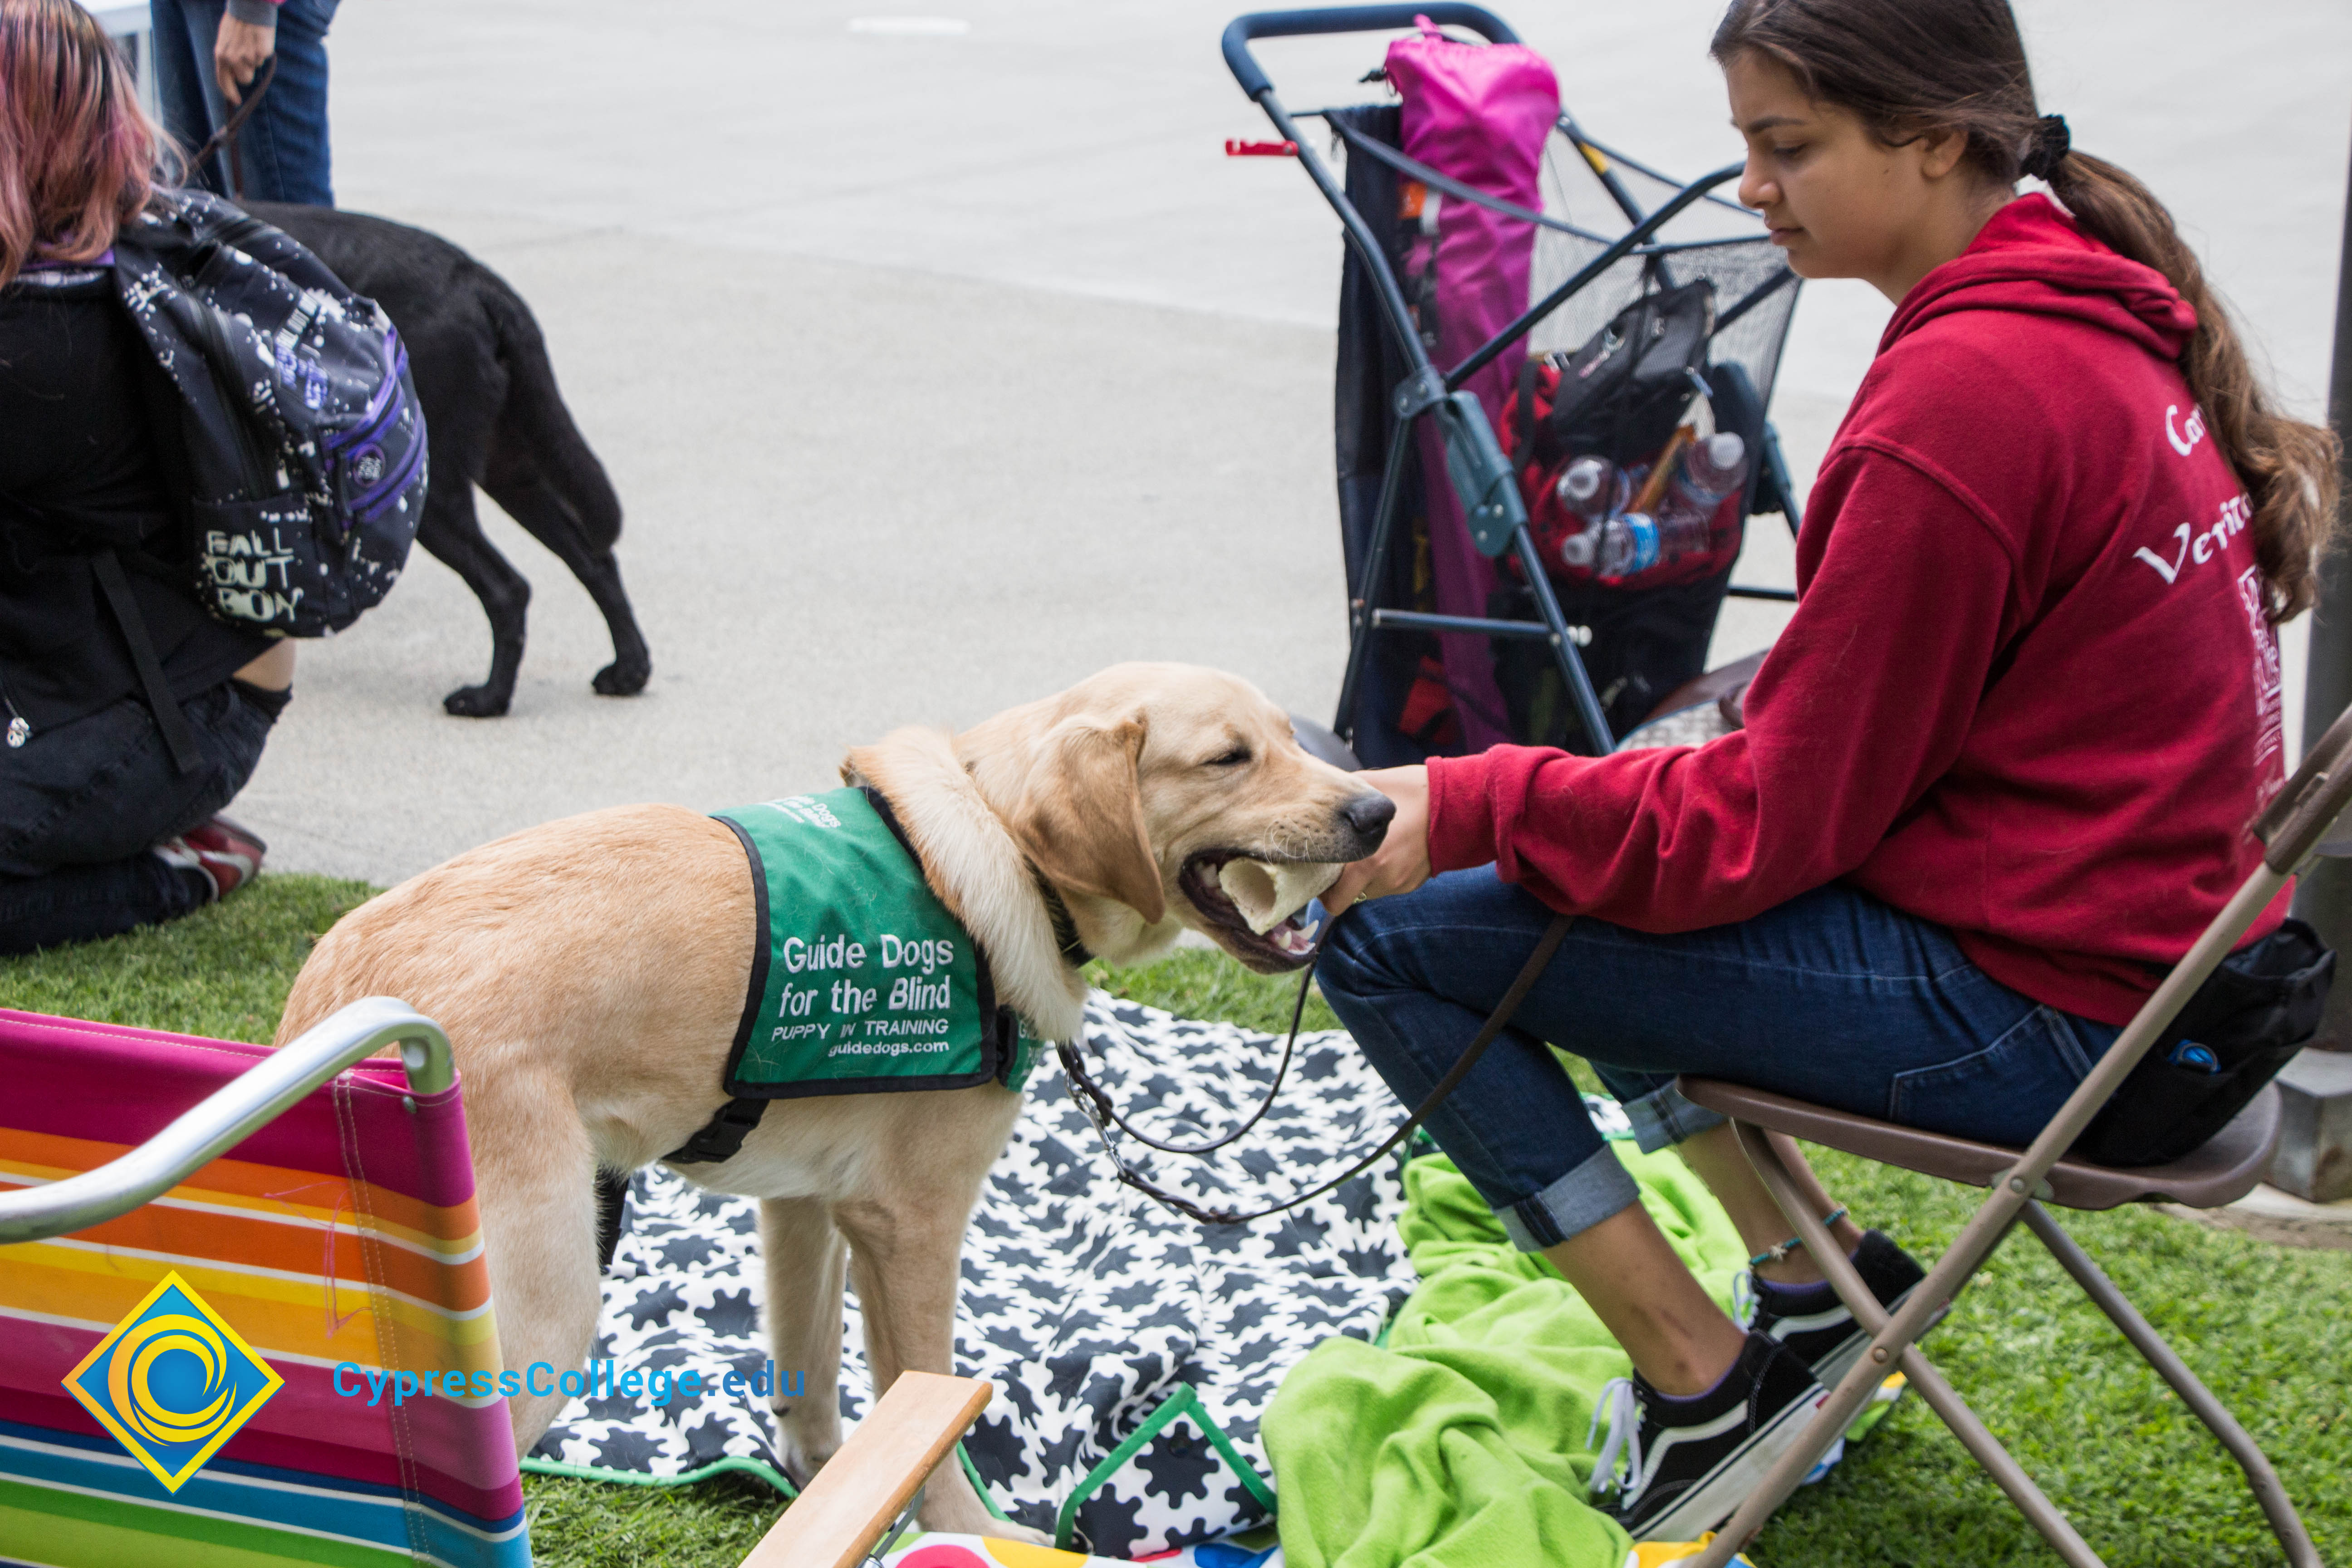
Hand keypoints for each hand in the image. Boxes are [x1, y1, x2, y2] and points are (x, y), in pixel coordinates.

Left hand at [215, 15, 275, 105]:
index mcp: (221, 55)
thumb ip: (226, 56)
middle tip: (247, 56)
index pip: (223, 80)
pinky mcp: (261, 54)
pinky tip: (258, 40)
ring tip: (252, 44)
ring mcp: (248, 57)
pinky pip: (263, 59)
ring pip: (255, 69)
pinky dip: (262, 51)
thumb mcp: (225, 40)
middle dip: (247, 72)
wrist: (248, 8)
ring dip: (255, 60)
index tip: (236, 101)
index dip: (230, 93)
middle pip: (244, 79)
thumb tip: (233, 75)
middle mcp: (233, 58)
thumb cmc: (236, 21)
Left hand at [1323, 765, 1431, 911]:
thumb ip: (1342, 797)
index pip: (1332, 899)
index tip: (1318, 871)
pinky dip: (1381, 874)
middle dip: (1339, 884)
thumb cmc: (1415, 791)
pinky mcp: (1412, 883)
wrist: (1462, 804)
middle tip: (1337, 862)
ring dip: (1361, 879)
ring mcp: (1399, 883)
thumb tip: (1319, 795)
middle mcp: (1382, 879)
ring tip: (1365, 851)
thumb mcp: (1371, 786)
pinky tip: (1388, 851)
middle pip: (1347, 897)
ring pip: (1367, 892)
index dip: (1321, 887)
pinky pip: (1386, 885)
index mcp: (1366, 862)